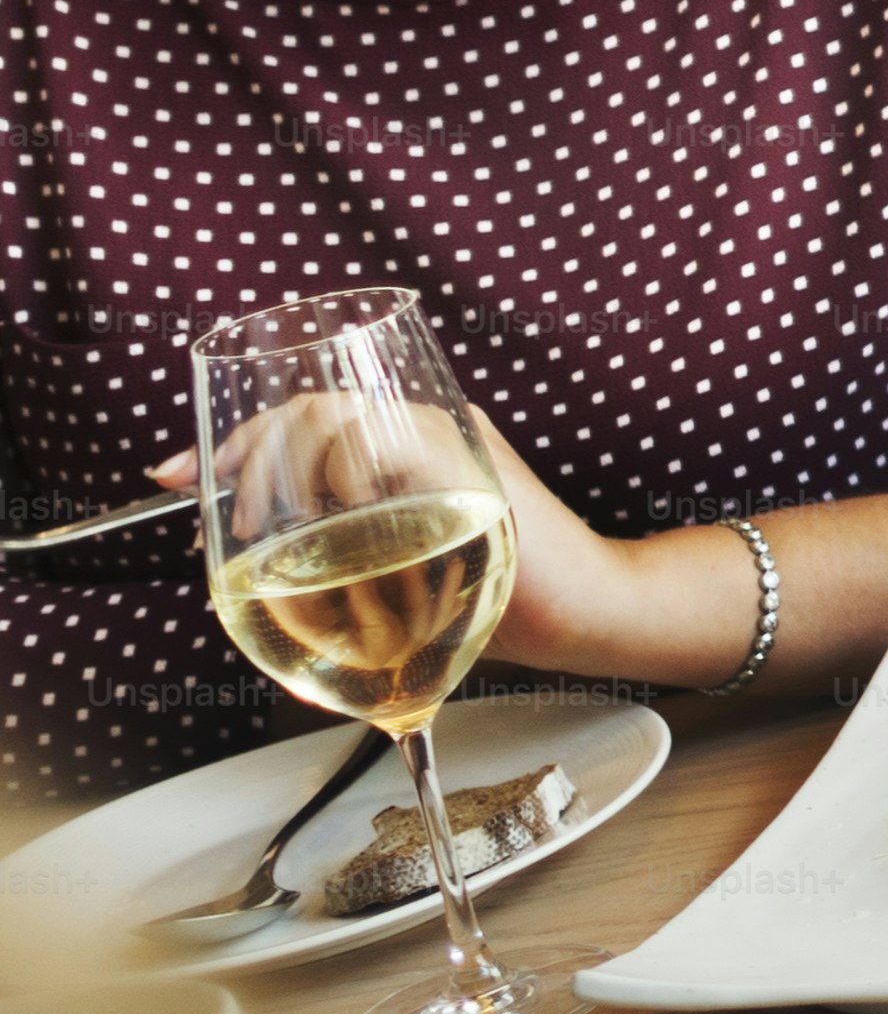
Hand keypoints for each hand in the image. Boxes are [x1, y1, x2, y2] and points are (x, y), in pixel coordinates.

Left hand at [149, 396, 636, 678]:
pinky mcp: (464, 468)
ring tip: (275, 524)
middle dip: (244, 454)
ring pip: (336, 413)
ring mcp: (450, 441)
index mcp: (412, 444)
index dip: (234, 439)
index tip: (175, 473)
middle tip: (225, 514)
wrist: (586, 609)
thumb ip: (356, 552)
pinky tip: (339, 513)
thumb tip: (264, 569)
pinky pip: (382, 442)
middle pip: (311, 404)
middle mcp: (429, 427)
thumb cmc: (505, 596)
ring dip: (282, 465)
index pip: (307, 412)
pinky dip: (344, 472)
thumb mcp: (412, 569)